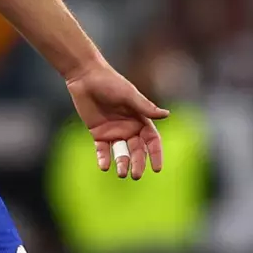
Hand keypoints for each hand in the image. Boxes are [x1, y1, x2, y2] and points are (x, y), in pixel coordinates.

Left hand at [66, 62, 168, 179]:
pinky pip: (102, 150)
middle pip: (136, 150)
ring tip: (121, 173)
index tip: (157, 168)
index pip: (151, 140)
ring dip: (122, 163)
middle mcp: (128, 127)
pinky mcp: (98, 133)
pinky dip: (103, 159)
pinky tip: (104, 166)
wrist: (85, 76)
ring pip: (120, 152)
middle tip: (136, 175)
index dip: (155, 154)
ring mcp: (113, 131)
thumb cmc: (110, 82)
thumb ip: (145, 107)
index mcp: (140, 119)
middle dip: (138, 163)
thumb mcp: (128, 95)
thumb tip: (167, 115)